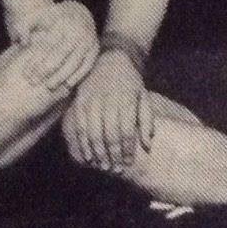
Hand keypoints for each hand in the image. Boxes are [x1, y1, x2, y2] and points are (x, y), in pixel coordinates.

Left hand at [19, 0, 98, 93]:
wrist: (79, 12)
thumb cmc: (52, 18)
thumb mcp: (37, 16)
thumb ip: (24, 26)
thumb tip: (23, 42)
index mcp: (61, 22)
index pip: (46, 45)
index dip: (35, 61)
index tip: (26, 73)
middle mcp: (77, 31)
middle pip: (59, 56)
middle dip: (45, 71)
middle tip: (33, 83)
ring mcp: (88, 40)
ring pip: (73, 62)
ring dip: (60, 77)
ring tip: (48, 87)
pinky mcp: (95, 48)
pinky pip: (87, 65)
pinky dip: (77, 76)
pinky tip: (67, 85)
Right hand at [63, 49, 150, 173]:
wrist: (112, 58)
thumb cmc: (131, 82)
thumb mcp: (144, 97)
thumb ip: (147, 121)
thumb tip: (147, 145)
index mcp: (127, 100)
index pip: (126, 131)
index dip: (126, 150)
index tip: (128, 163)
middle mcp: (108, 101)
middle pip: (109, 135)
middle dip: (112, 155)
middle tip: (115, 169)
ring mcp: (92, 100)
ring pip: (92, 133)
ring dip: (97, 152)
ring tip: (102, 166)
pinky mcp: (79, 100)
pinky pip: (79, 126)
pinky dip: (82, 143)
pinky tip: (87, 154)